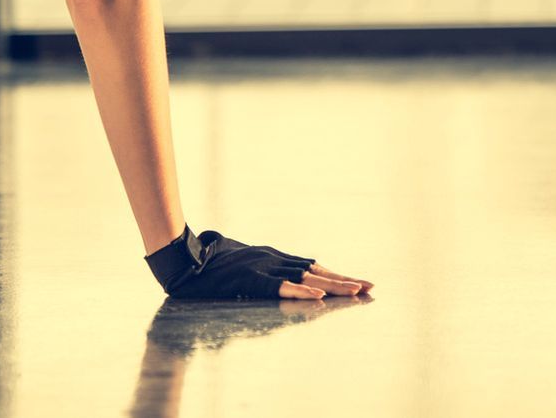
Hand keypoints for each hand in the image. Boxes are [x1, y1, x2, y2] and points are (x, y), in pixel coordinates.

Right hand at [145, 225, 373, 300]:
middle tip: (369, 287)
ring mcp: (264, 268)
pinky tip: (317, 297)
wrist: (186, 258)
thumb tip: (279, 276)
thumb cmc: (211, 261)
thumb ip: (262, 269)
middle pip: (316, 271)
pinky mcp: (251, 280)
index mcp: (274, 258)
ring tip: (355, 291)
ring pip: (306, 278)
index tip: (357, 282)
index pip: (312, 267)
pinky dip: (300, 292)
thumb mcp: (243, 264)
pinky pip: (279, 288)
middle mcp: (275, 260)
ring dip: (332, 286)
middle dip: (343, 280)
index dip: (335, 274)